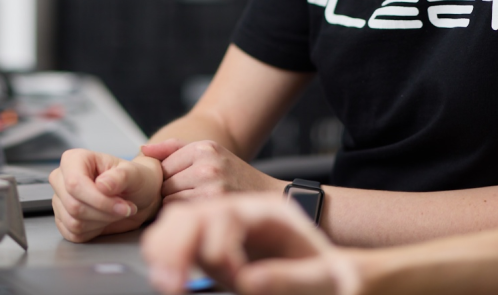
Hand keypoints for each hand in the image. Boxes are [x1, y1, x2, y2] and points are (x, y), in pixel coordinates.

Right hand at [50, 149, 163, 241]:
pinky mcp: (62, 220)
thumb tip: (103, 184)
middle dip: (104, 212)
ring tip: (115, 212)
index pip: (74, 183)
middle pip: (73, 205)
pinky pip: (73, 233)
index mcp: (74, 160)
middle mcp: (61, 179)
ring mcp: (60, 200)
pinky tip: (105, 219)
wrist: (136, 197)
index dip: (99, 200)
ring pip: (74, 222)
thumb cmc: (134, 180)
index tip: (122, 206)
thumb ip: (121, 177)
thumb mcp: (135, 174)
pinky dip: (94, 231)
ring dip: (101, 222)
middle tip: (125, 209)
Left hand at [141, 139, 285, 203]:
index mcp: (204, 148)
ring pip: (170, 201)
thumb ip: (172, 148)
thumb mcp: (208, 151)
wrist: (266, 194)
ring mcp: (211, 187)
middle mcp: (207, 166)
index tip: (182, 183)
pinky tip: (200, 212)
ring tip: (195, 203)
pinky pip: (182, 213)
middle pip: (164, 185)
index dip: (167, 178)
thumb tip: (142, 150)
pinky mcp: (214, 207)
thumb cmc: (232, 174)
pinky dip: (187, 215)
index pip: (162, 166)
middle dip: (171, 192)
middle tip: (190, 196)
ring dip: (177, 205)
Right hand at [141, 194, 361, 294]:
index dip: (220, 250)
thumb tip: (247, 280)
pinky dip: (162, 254)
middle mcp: (239, 213)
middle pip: (191, 213)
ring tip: (168, 284)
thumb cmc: (334, 279)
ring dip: (163, 251)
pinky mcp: (211, 241)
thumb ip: (290, 278)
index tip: (233, 281)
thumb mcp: (324, 279)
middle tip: (174, 285)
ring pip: (174, 222)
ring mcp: (222, 225)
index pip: (226, 216)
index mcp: (269, 214)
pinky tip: (167, 277)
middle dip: (176, 248)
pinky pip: (174, 237)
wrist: (335, 279)